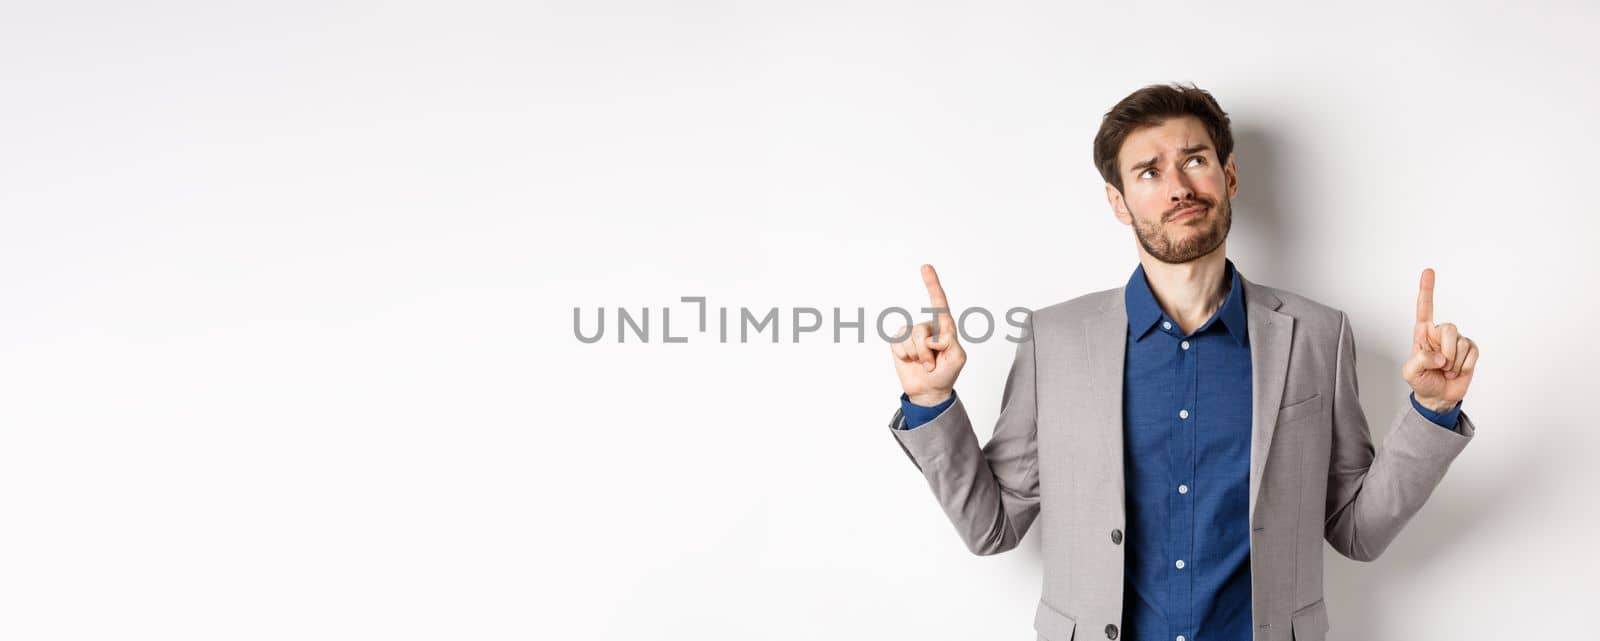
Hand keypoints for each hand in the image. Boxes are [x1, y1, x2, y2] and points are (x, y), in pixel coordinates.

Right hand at [889, 264, 966, 405]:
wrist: (928, 391)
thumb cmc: (946, 373)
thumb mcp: (957, 358)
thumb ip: (950, 342)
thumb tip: (932, 336)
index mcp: (945, 327)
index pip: (939, 303)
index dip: (932, 284)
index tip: (925, 267)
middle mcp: (928, 327)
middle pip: (921, 330)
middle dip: (925, 352)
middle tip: (932, 364)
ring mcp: (912, 334)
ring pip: (910, 338)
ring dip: (917, 356)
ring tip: (924, 364)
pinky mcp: (898, 342)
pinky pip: (898, 343)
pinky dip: (904, 356)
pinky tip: (910, 361)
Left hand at [1401, 268, 1479, 411]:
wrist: (1439, 397)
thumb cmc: (1422, 381)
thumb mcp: (1411, 373)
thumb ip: (1419, 361)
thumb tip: (1439, 355)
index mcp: (1423, 334)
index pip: (1424, 309)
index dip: (1427, 290)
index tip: (1428, 270)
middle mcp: (1440, 334)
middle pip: (1449, 327)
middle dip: (1446, 351)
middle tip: (1440, 366)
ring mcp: (1457, 341)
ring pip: (1461, 343)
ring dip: (1454, 363)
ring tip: (1447, 370)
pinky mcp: (1470, 350)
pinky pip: (1472, 353)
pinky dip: (1465, 366)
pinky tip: (1458, 371)